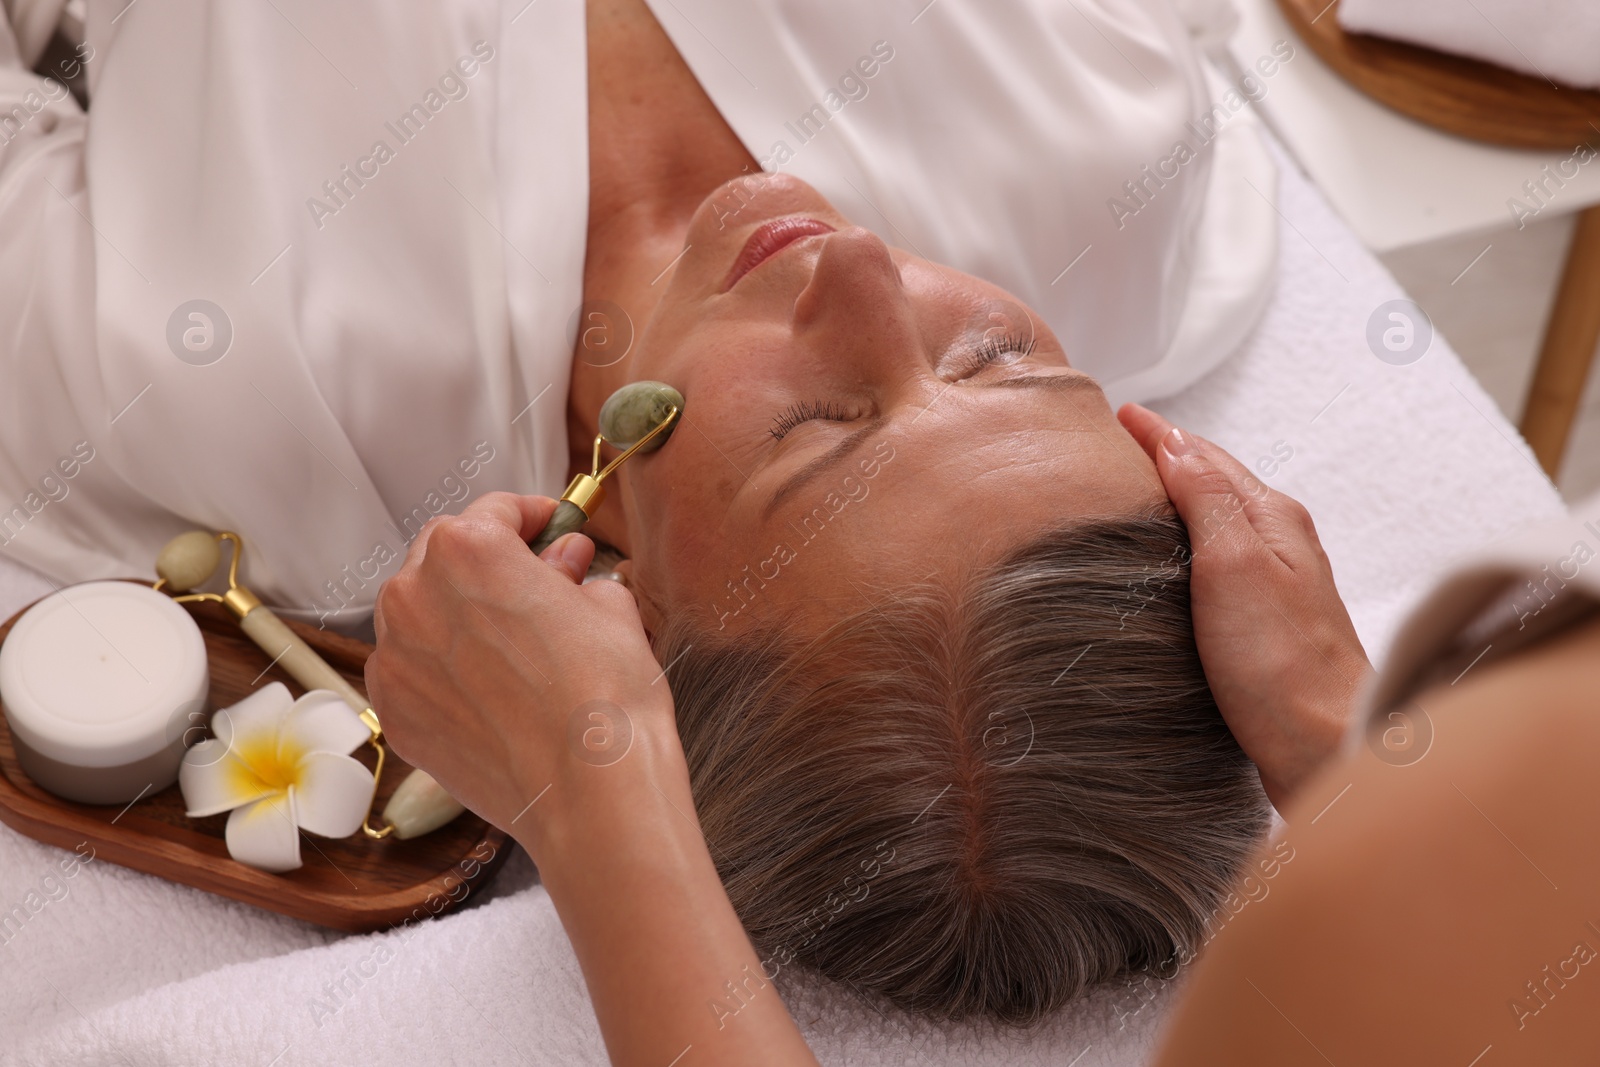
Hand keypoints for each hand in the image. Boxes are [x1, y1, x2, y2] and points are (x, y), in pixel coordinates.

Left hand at [364, 492, 678, 853]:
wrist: (590, 790)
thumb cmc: (606, 697)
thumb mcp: (608, 609)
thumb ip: (574, 572)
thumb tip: (565, 561)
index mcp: (467, 549)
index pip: (495, 511)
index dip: (533, 517)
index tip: (552, 529)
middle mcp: (414, 594)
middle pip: (444, 556)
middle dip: (488, 564)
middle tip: (535, 583)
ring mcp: (395, 657)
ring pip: (420, 614)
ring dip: (457, 615)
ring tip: (511, 643)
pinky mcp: (394, 712)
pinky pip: (412, 670)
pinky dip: (442, 669)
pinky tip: (489, 689)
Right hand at [1118, 404, 1370, 809]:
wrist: (1328, 745)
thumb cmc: (1283, 664)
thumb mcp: (1234, 566)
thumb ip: (1207, 501)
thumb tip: (1177, 444)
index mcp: (1273, 519)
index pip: (1205, 457)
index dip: (1160, 434)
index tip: (1122, 412)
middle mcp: (1280, 545)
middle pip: (1217, 483)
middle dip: (1170, 457)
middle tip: (1120, 443)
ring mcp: (1275, 586)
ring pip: (1219, 523)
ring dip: (1179, 501)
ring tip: (1136, 494)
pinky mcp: (1264, 627)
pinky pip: (1218, 565)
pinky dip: (1188, 547)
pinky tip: (1168, 565)